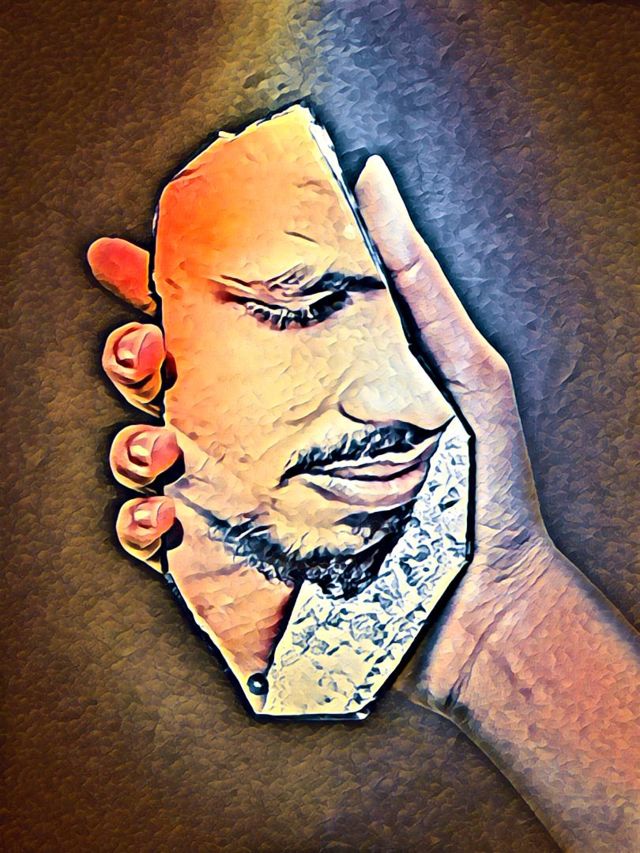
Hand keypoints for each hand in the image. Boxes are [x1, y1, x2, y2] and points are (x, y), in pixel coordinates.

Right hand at [90, 151, 551, 707]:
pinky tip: (162, 511)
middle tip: (144, 349)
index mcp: (300, 383)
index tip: (124, 259)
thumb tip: (369, 178)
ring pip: (146, 458)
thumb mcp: (461, 371)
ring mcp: (242, 498)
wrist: (486, 600)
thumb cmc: (483, 486)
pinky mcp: (234, 561)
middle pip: (163, 385)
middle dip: (129, 356)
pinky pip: (160, 539)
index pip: (216, 327)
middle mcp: (260, 435)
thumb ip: (412, 280)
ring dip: (129, 442)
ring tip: (161, 445)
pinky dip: (142, 522)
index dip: (158, 288)